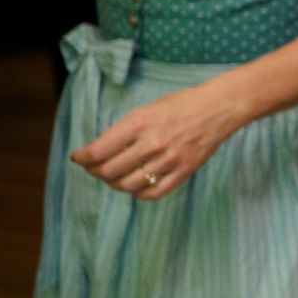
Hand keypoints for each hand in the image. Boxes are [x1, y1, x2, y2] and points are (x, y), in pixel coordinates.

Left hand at [70, 80, 244, 200]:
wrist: (219, 107)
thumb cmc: (181, 104)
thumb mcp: (147, 108)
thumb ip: (123, 129)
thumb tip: (98, 151)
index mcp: (140, 123)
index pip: (98, 151)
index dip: (83, 158)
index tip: (79, 158)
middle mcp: (152, 143)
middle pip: (109, 171)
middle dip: (96, 171)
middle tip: (95, 167)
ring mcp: (169, 159)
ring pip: (127, 185)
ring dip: (115, 183)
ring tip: (115, 176)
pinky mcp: (183, 171)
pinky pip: (152, 193)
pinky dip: (138, 193)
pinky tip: (136, 185)